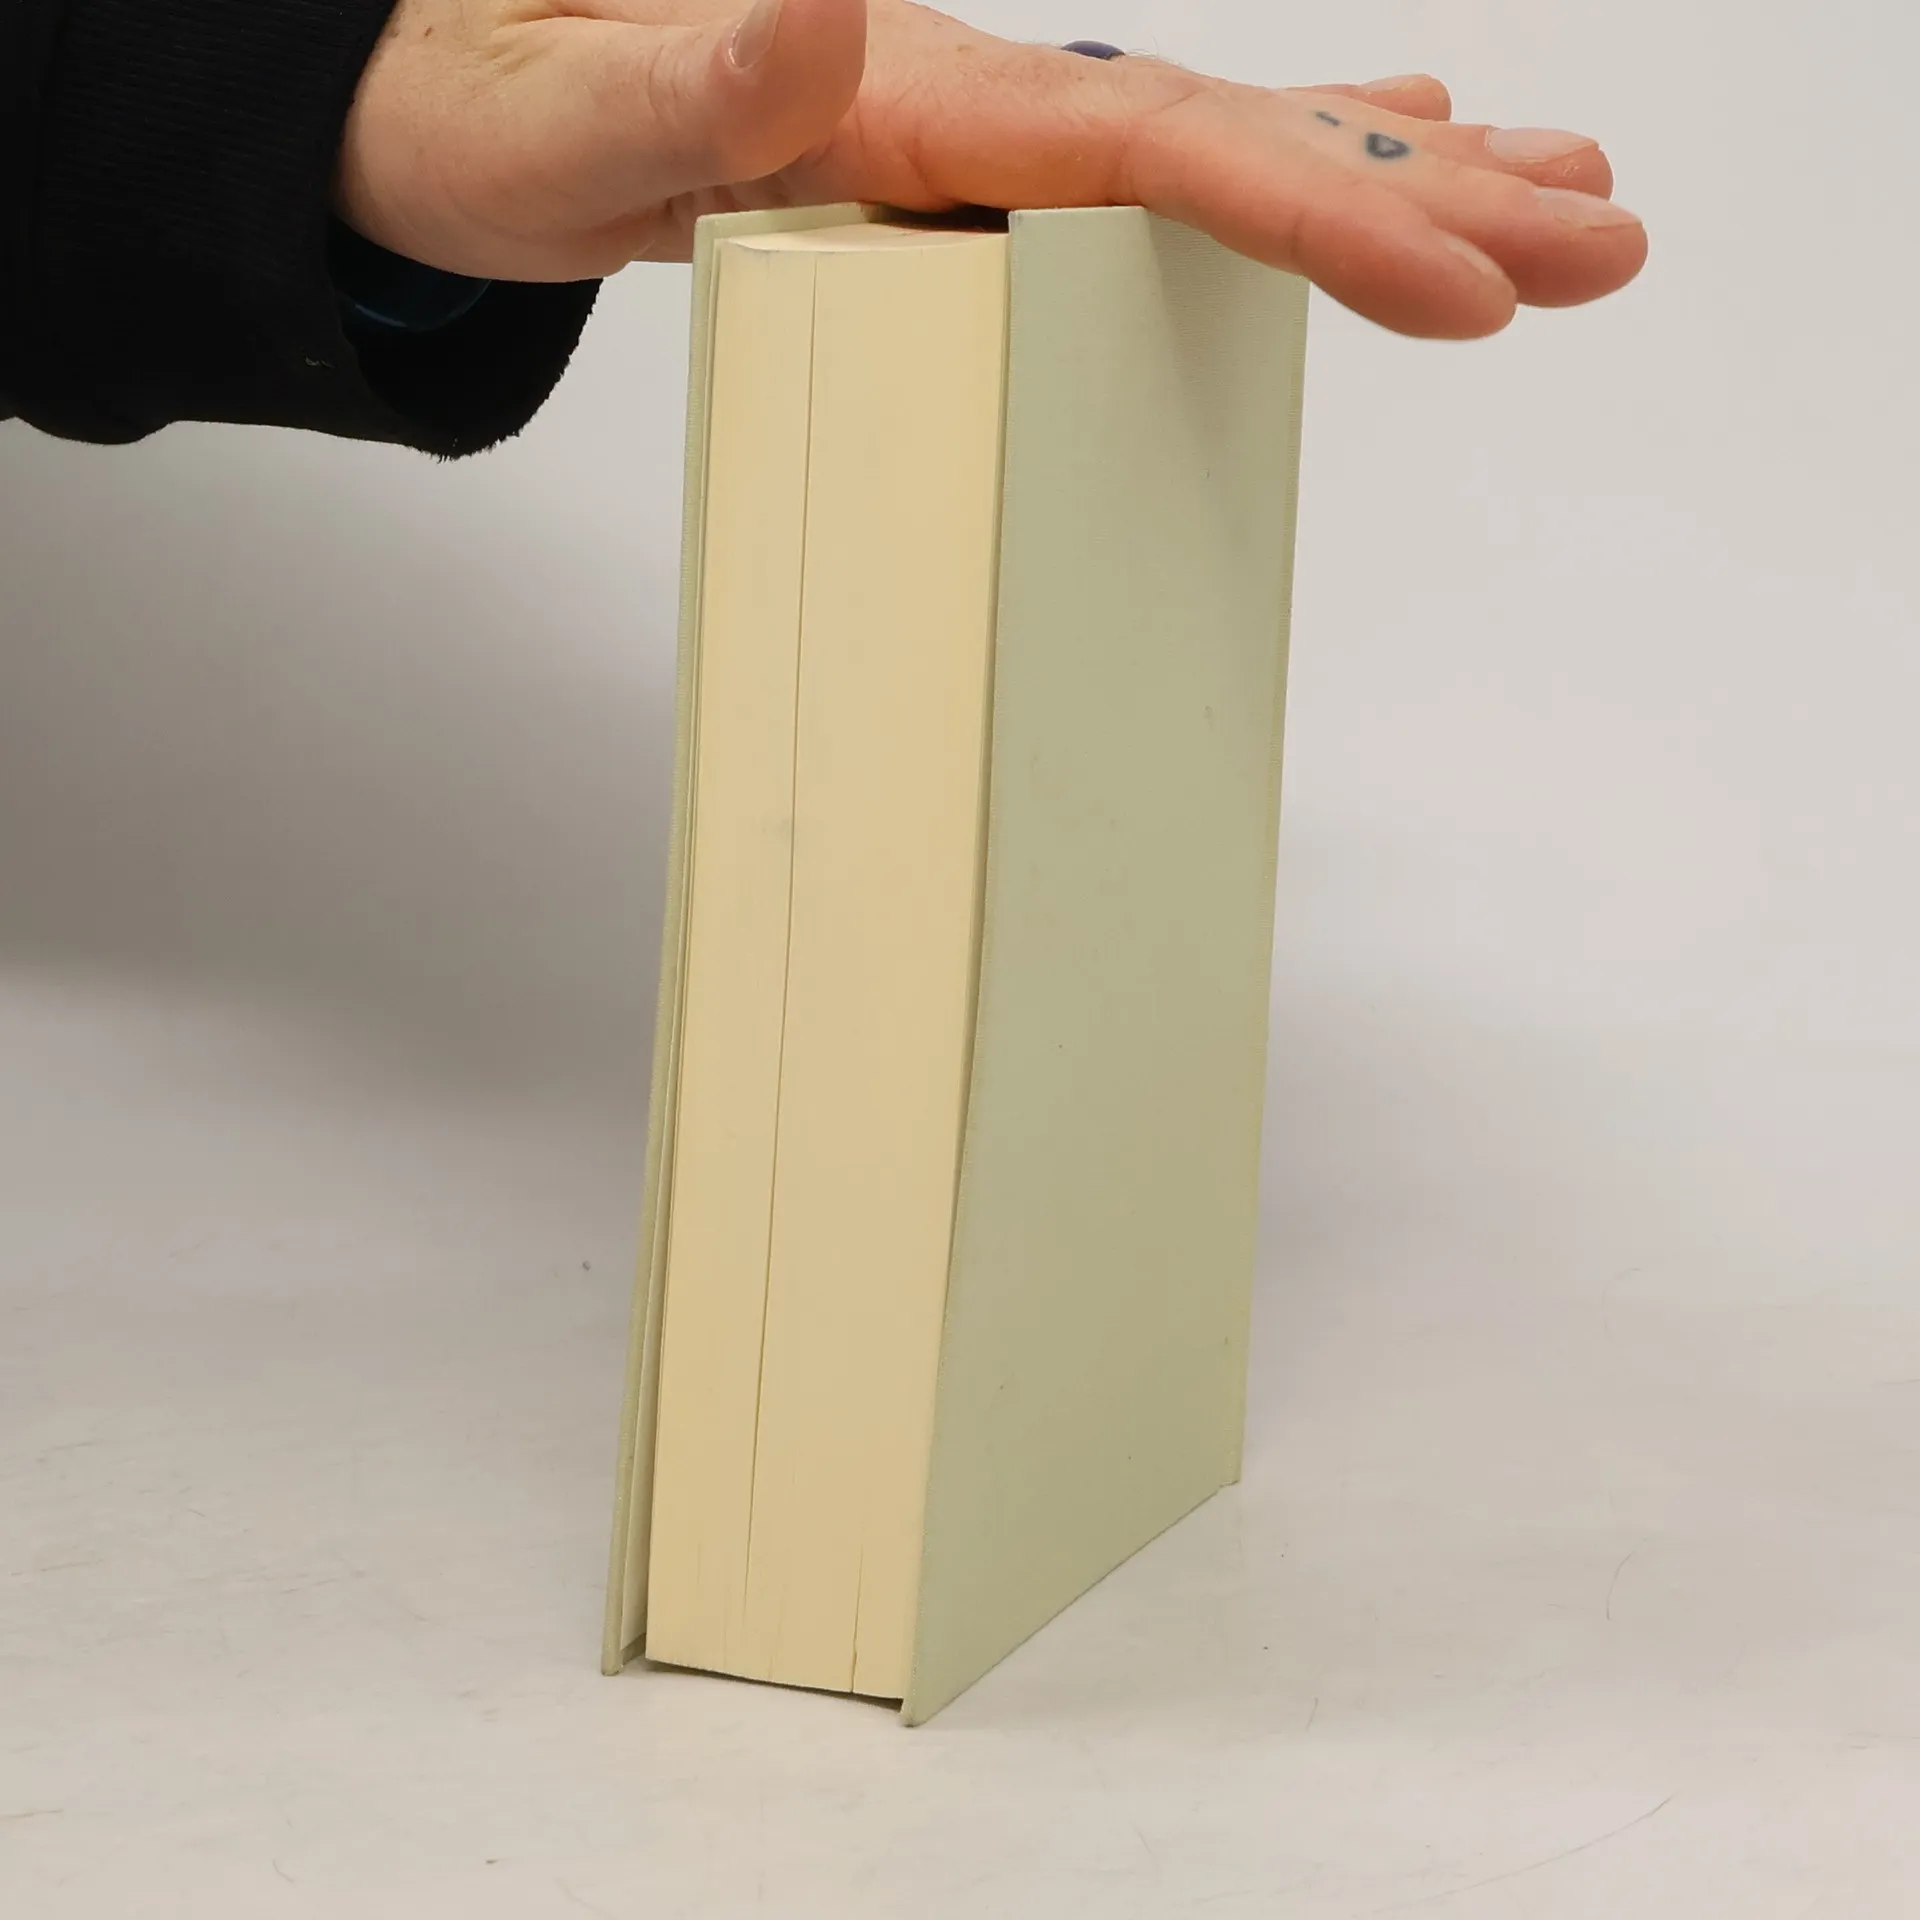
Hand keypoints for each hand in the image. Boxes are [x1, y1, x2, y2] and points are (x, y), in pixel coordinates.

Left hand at [338, 0, 1645, 338]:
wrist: (455, 104)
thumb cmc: (493, 124)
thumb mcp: (560, 129)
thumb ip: (694, 84)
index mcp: (911, 104)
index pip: (1164, 154)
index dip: (1327, 212)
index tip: (1472, 279)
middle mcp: (969, 97)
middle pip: (1237, 135)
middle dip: (1429, 197)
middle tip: (1605, 234)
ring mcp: (979, 130)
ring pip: (1223, 140)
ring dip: (1395, 173)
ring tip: (1546, 194)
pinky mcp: (968, 167)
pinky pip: (1156, 170)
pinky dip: (1284, 161)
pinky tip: (1367, 150)